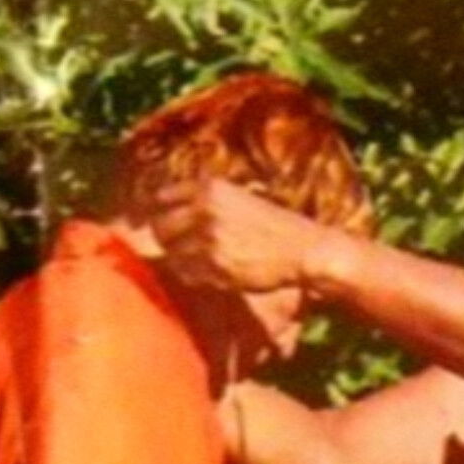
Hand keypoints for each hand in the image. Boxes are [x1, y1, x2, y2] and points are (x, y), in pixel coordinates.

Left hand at [153, 179, 337, 294]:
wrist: (303, 249)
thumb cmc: (276, 225)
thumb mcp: (240, 199)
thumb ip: (206, 202)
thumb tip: (168, 215)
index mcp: (210, 188)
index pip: (163, 196)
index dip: (161, 211)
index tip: (166, 221)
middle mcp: (205, 209)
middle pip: (160, 227)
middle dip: (166, 239)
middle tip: (178, 246)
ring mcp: (208, 239)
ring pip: (172, 254)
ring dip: (182, 260)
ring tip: (203, 260)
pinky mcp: (214, 266)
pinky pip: (188, 273)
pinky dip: (195, 275)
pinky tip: (213, 271)